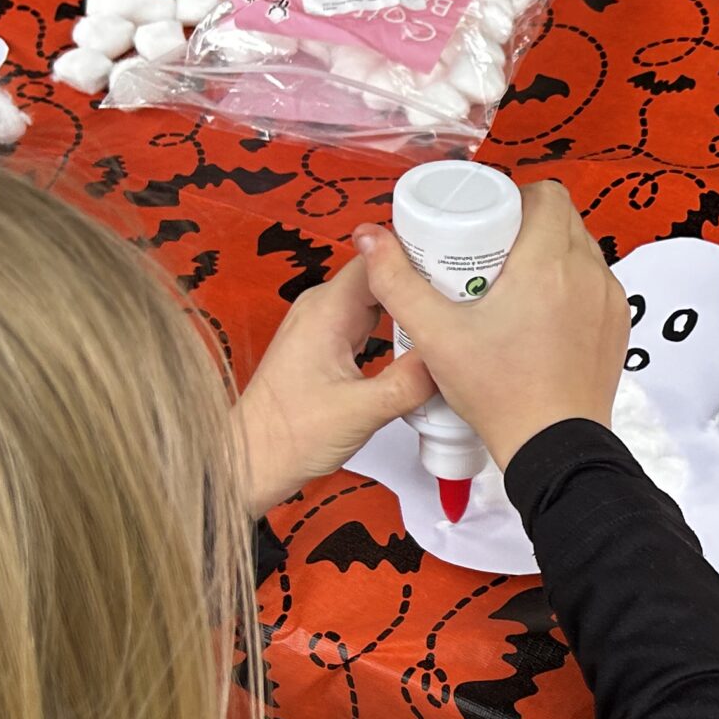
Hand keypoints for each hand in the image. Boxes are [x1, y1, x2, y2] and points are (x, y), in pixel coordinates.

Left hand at [235, 251, 437, 513]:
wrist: (252, 460)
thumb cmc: (292, 436)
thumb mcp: (362, 412)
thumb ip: (411, 382)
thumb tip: (451, 358)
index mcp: (327, 309)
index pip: (379, 258)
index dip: (419, 257)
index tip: (459, 265)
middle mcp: (322, 307)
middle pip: (380, 274)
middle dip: (420, 280)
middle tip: (467, 292)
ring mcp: (322, 324)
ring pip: (376, 298)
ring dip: (409, 303)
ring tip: (450, 311)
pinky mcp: (325, 344)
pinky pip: (367, 320)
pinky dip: (394, 324)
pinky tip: (420, 338)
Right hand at [354, 182, 628, 469]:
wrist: (553, 446)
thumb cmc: (499, 392)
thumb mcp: (435, 335)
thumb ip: (397, 282)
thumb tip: (371, 238)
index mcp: (549, 262)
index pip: (545, 194)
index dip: (514, 197)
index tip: (486, 221)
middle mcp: (589, 272)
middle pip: (563, 217)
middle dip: (527, 223)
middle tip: (491, 251)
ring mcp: (609, 299)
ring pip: (582, 248)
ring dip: (552, 251)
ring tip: (514, 279)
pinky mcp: (618, 324)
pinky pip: (596, 282)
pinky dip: (572, 282)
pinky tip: (541, 309)